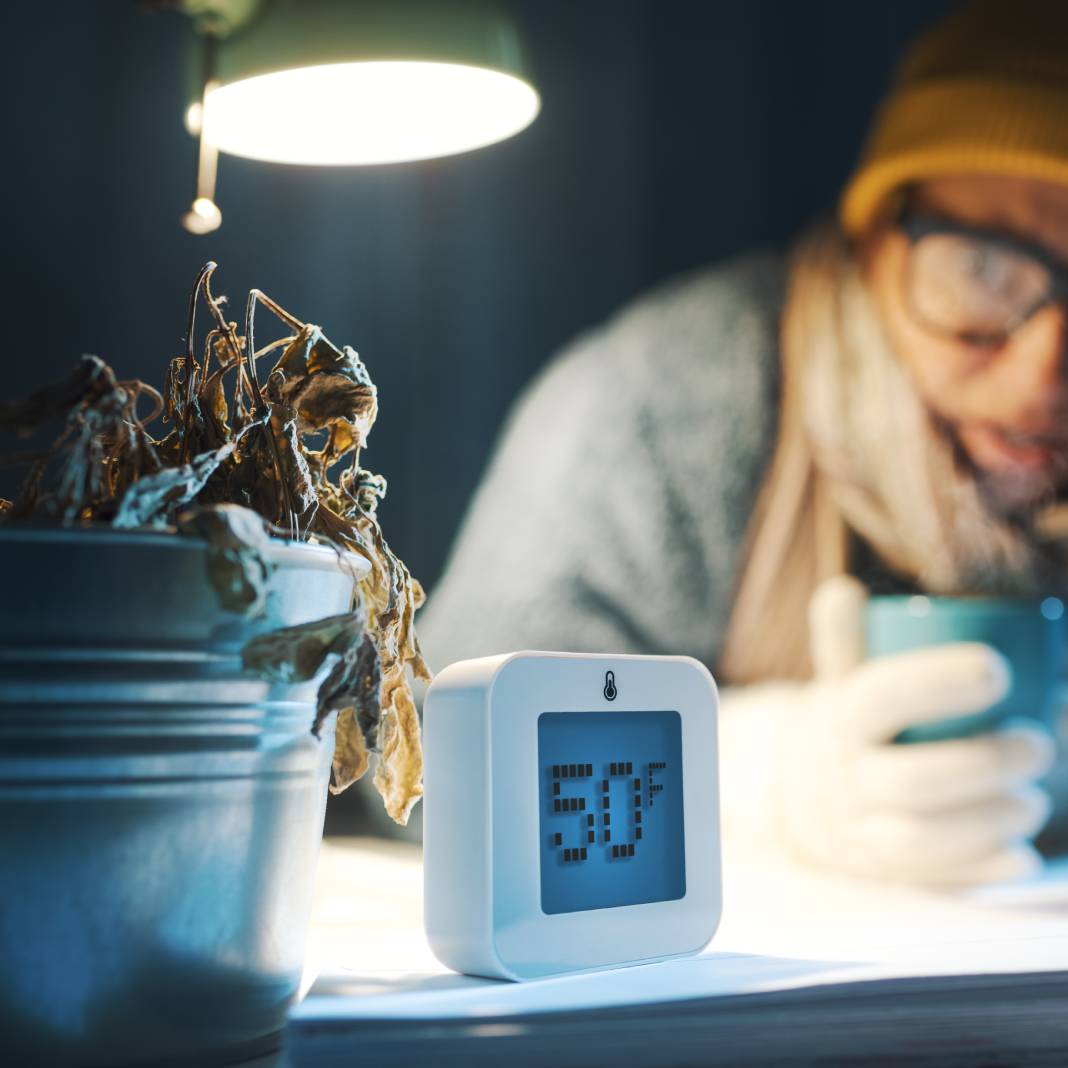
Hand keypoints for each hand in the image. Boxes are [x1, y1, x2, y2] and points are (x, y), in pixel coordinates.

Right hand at [719, 576, 1054, 884]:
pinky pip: (935, 881)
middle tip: (1039, 744)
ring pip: (923, 838)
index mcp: (838, 718)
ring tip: (1035, 799)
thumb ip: (844, 638)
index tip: (998, 667)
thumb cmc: (844, 727)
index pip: (882, 696)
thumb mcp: (838, 682)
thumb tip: (843, 591)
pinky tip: (1024, 856)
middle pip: (913, 779)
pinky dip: (985, 870)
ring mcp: (861, 831)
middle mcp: (844, 779)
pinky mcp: (884, 873)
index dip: (938, 682)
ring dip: (990, 819)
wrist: (797, 800)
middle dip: (985, 764)